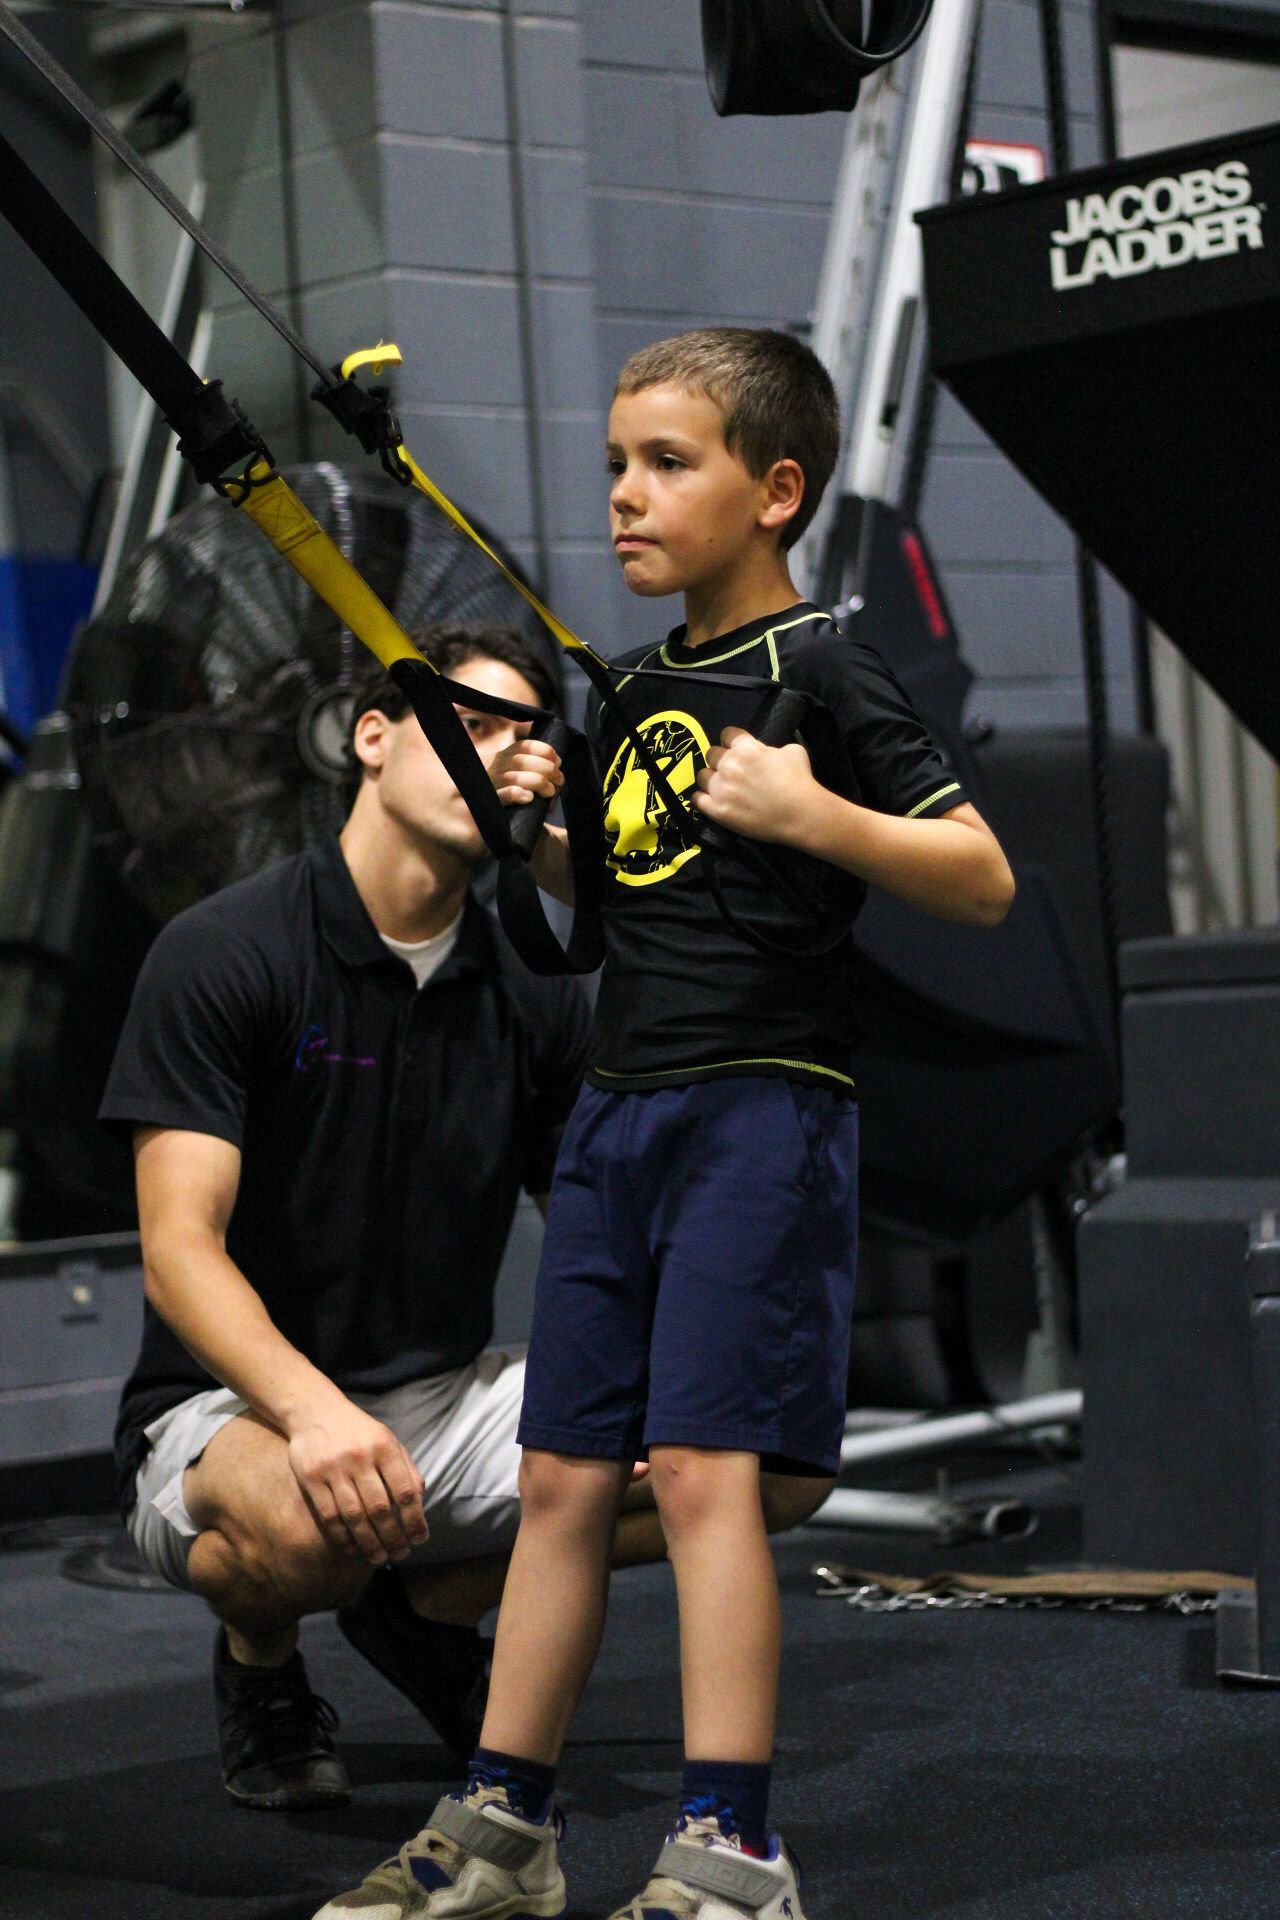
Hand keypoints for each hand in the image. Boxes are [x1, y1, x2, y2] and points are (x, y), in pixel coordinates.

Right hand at [287, 1398, 428, 1565]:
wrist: (315, 1411)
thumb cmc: (359, 1432)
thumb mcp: (388, 1440)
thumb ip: (406, 1469)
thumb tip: (419, 1503)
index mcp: (385, 1447)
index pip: (405, 1491)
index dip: (415, 1519)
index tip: (419, 1539)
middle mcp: (360, 1457)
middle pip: (380, 1508)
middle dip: (393, 1537)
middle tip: (400, 1554)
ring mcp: (334, 1468)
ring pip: (354, 1516)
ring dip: (369, 1543)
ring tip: (379, 1557)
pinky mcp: (311, 1478)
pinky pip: (329, 1515)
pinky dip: (342, 1536)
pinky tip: (352, 1548)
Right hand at [490, 737, 563, 807]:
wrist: (489, 811)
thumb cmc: (512, 795)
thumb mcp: (518, 775)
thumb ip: (535, 770)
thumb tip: (557, 772)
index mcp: (503, 758)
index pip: (523, 746)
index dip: (544, 751)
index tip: (558, 762)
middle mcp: (495, 768)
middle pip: (521, 761)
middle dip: (546, 768)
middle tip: (559, 779)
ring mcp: (491, 784)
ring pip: (514, 778)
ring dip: (538, 782)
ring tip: (549, 791)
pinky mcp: (491, 802)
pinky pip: (501, 795)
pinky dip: (515, 794)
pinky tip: (529, 797)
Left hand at [693, 725, 817, 846]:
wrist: (799, 814)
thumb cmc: (799, 780)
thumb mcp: (793, 751)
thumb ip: (772, 748)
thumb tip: (767, 752)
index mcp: (745, 748)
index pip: (727, 734)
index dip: (732, 740)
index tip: (735, 748)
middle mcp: (728, 765)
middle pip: (711, 754)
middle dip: (720, 759)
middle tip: (732, 770)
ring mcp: (720, 788)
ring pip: (702, 776)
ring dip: (711, 778)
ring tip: (721, 786)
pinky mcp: (717, 810)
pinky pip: (697, 799)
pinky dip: (702, 799)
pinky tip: (709, 800)